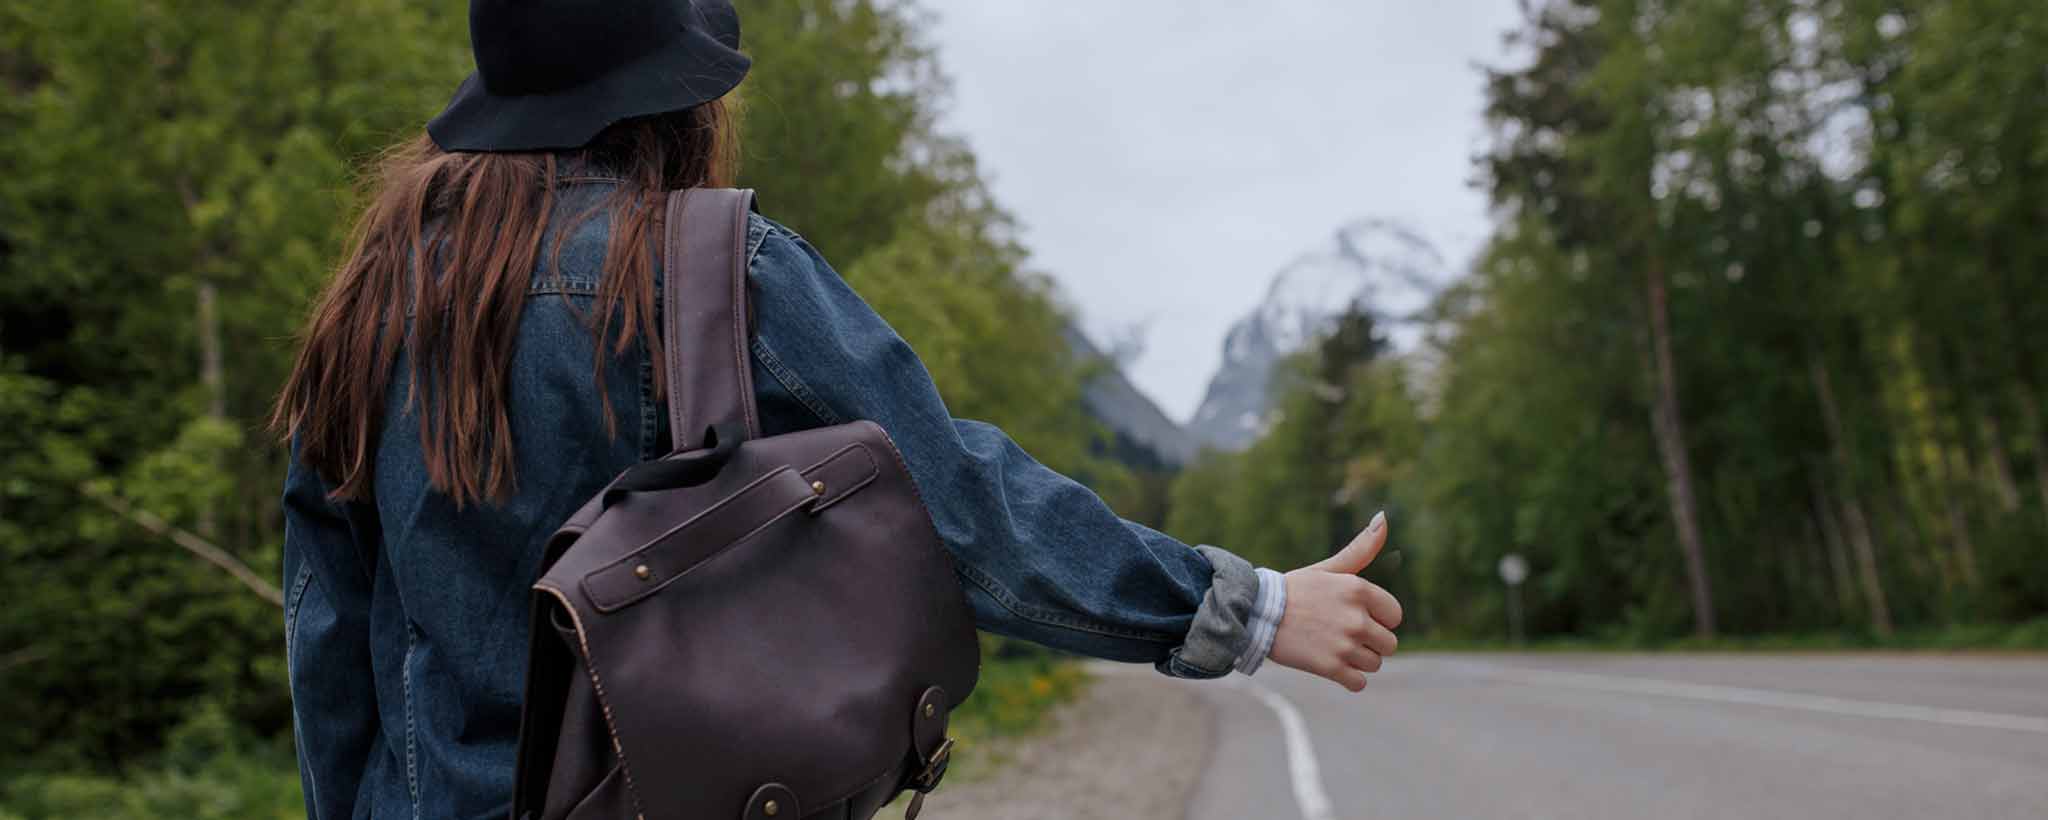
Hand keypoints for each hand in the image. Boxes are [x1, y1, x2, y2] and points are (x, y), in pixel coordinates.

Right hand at [1269, 511, 1402, 691]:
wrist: (1257, 614)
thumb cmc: (1296, 590)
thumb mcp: (1329, 568)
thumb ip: (1361, 548)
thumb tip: (1384, 517)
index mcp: (1359, 590)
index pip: (1395, 615)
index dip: (1379, 618)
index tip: (1357, 616)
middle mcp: (1356, 618)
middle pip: (1388, 644)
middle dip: (1370, 642)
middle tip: (1343, 634)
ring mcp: (1344, 644)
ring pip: (1374, 664)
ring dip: (1358, 661)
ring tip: (1334, 648)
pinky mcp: (1330, 668)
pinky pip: (1359, 683)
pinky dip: (1348, 679)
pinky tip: (1331, 664)